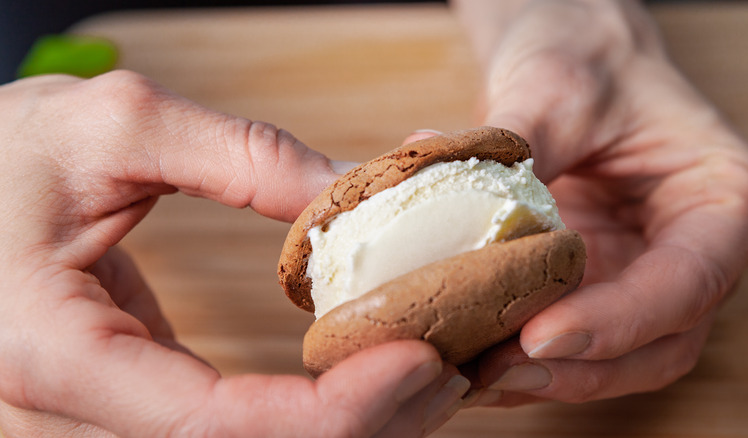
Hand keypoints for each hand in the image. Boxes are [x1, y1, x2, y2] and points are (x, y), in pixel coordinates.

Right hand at [0, 71, 468, 436]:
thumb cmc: (1, 155)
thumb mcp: (118, 127)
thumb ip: (241, 156)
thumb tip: (349, 189)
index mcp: (53, 355)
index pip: (212, 426)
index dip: (330, 411)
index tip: (419, 358)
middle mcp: (66, 418)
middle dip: (358, 427)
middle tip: (448, 371)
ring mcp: (93, 424)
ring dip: (342, 428)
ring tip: (424, 376)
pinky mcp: (125, 407)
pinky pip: (226, 432)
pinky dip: (304, 415)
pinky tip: (359, 374)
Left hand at [453, 0, 747, 404]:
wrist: (573, 63)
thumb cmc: (584, 64)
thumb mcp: (553, 92)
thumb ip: (512, 152)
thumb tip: (439, 200)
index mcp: (724, 198)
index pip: (685, 281)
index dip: (616, 321)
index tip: (541, 336)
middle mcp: (698, 252)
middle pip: (661, 343)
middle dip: (581, 369)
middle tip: (499, 371)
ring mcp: (649, 277)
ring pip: (620, 359)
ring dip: (551, 376)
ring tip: (478, 376)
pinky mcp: (603, 288)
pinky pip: (575, 340)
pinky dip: (528, 357)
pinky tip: (475, 359)